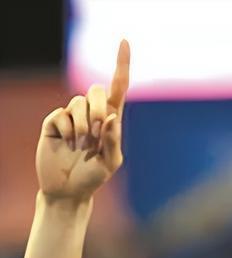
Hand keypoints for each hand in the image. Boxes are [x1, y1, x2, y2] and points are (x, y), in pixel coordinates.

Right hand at [36, 40, 129, 201]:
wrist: (68, 190)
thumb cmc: (94, 177)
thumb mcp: (110, 162)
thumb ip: (113, 140)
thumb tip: (110, 116)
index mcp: (111, 120)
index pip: (118, 87)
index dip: (121, 64)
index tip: (124, 41)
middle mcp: (92, 113)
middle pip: (96, 90)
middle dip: (97, 110)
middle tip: (95, 135)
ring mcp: (72, 117)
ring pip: (78, 103)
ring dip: (83, 127)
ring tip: (81, 146)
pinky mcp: (54, 122)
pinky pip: (61, 115)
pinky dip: (68, 131)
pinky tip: (67, 145)